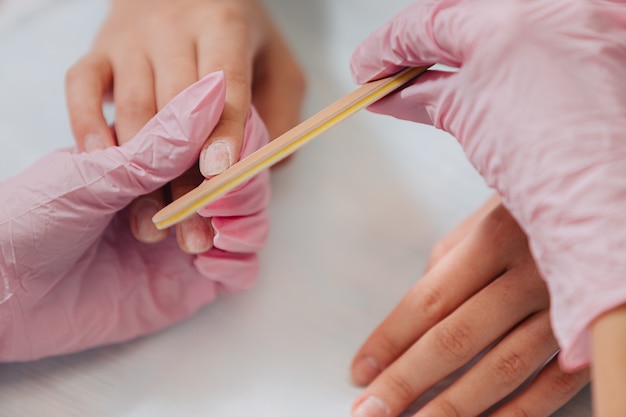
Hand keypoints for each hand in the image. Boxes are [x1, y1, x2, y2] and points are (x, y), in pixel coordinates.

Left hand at [0, 72, 269, 360]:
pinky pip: (242, 266)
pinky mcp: (195, 280)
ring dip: (238, 222)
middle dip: (233, 187)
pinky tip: (207, 263)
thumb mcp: (95, 173)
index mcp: (156, 154)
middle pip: (242, 175)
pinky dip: (239, 261)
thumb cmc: (34, 221)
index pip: (221, 133)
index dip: (235, 140)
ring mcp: (191, 234)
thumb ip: (159, 140)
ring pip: (250, 217)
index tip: (220, 159)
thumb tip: (214, 89)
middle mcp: (180, 190)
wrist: (6, 294)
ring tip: (192, 239)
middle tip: (204, 204)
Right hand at [65, 0, 303, 251]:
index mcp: (223, 25)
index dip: (224, 131)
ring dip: (141, 174)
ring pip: (131, 110)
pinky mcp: (96, 51)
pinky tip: (102, 168)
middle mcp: (171, 28)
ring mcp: (128, 40)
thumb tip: (260, 172)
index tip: (220, 175)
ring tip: (154, 225)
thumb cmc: (237, 37)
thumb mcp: (277, 66)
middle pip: (175, 110)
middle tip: (193, 231)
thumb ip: (280, 116)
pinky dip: (86, 128)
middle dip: (184, 177)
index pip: (225, 85)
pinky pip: (80, 88)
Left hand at [351, 201, 587, 416]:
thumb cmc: (532, 213)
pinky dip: (514, 414)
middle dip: (406, 381)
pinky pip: (553, 385)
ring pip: (503, 369)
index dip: (390, 341)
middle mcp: (532, 273)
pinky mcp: (594, 334)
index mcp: (494, 237)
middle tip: (369, 412)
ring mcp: (568, 307)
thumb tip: (413, 324)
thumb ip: (446, 268)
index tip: (360, 372)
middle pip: (456, 339)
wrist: (601, 205)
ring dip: (452, 408)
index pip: (428, 301)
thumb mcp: (483, 222)